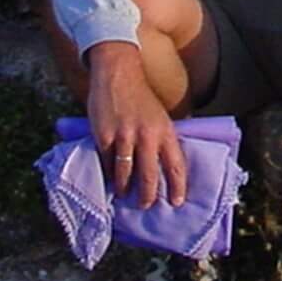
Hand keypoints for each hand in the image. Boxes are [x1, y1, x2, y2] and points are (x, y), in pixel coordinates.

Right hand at [86, 44, 186, 209]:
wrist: (118, 74)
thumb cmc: (141, 98)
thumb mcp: (160, 117)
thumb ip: (163, 139)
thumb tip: (169, 165)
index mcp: (165, 131)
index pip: (176, 165)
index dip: (177, 187)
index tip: (177, 202)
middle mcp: (147, 136)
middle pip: (150, 176)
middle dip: (148, 196)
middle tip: (146, 206)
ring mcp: (124, 137)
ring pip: (126, 175)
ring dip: (125, 189)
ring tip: (125, 195)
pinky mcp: (104, 136)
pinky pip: (108, 164)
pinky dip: (109, 175)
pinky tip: (110, 180)